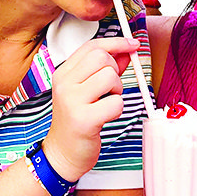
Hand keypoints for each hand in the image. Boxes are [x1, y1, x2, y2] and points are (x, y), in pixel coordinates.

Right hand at [44, 37, 139, 181]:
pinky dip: (117, 109)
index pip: (92, 46)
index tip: (133, 44)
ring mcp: (72, 101)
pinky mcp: (84, 120)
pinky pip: (115, 102)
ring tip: (106, 102)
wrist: (63, 153)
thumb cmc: (76, 120)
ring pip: (110, 77)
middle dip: (115, 70)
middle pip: (101, 57)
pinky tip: (106, 116)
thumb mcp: (87, 90)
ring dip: (117, 90)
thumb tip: (126, 51)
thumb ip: (105, 69)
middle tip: (111, 88)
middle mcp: (64, 84)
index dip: (116, 42)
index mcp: (63, 73)